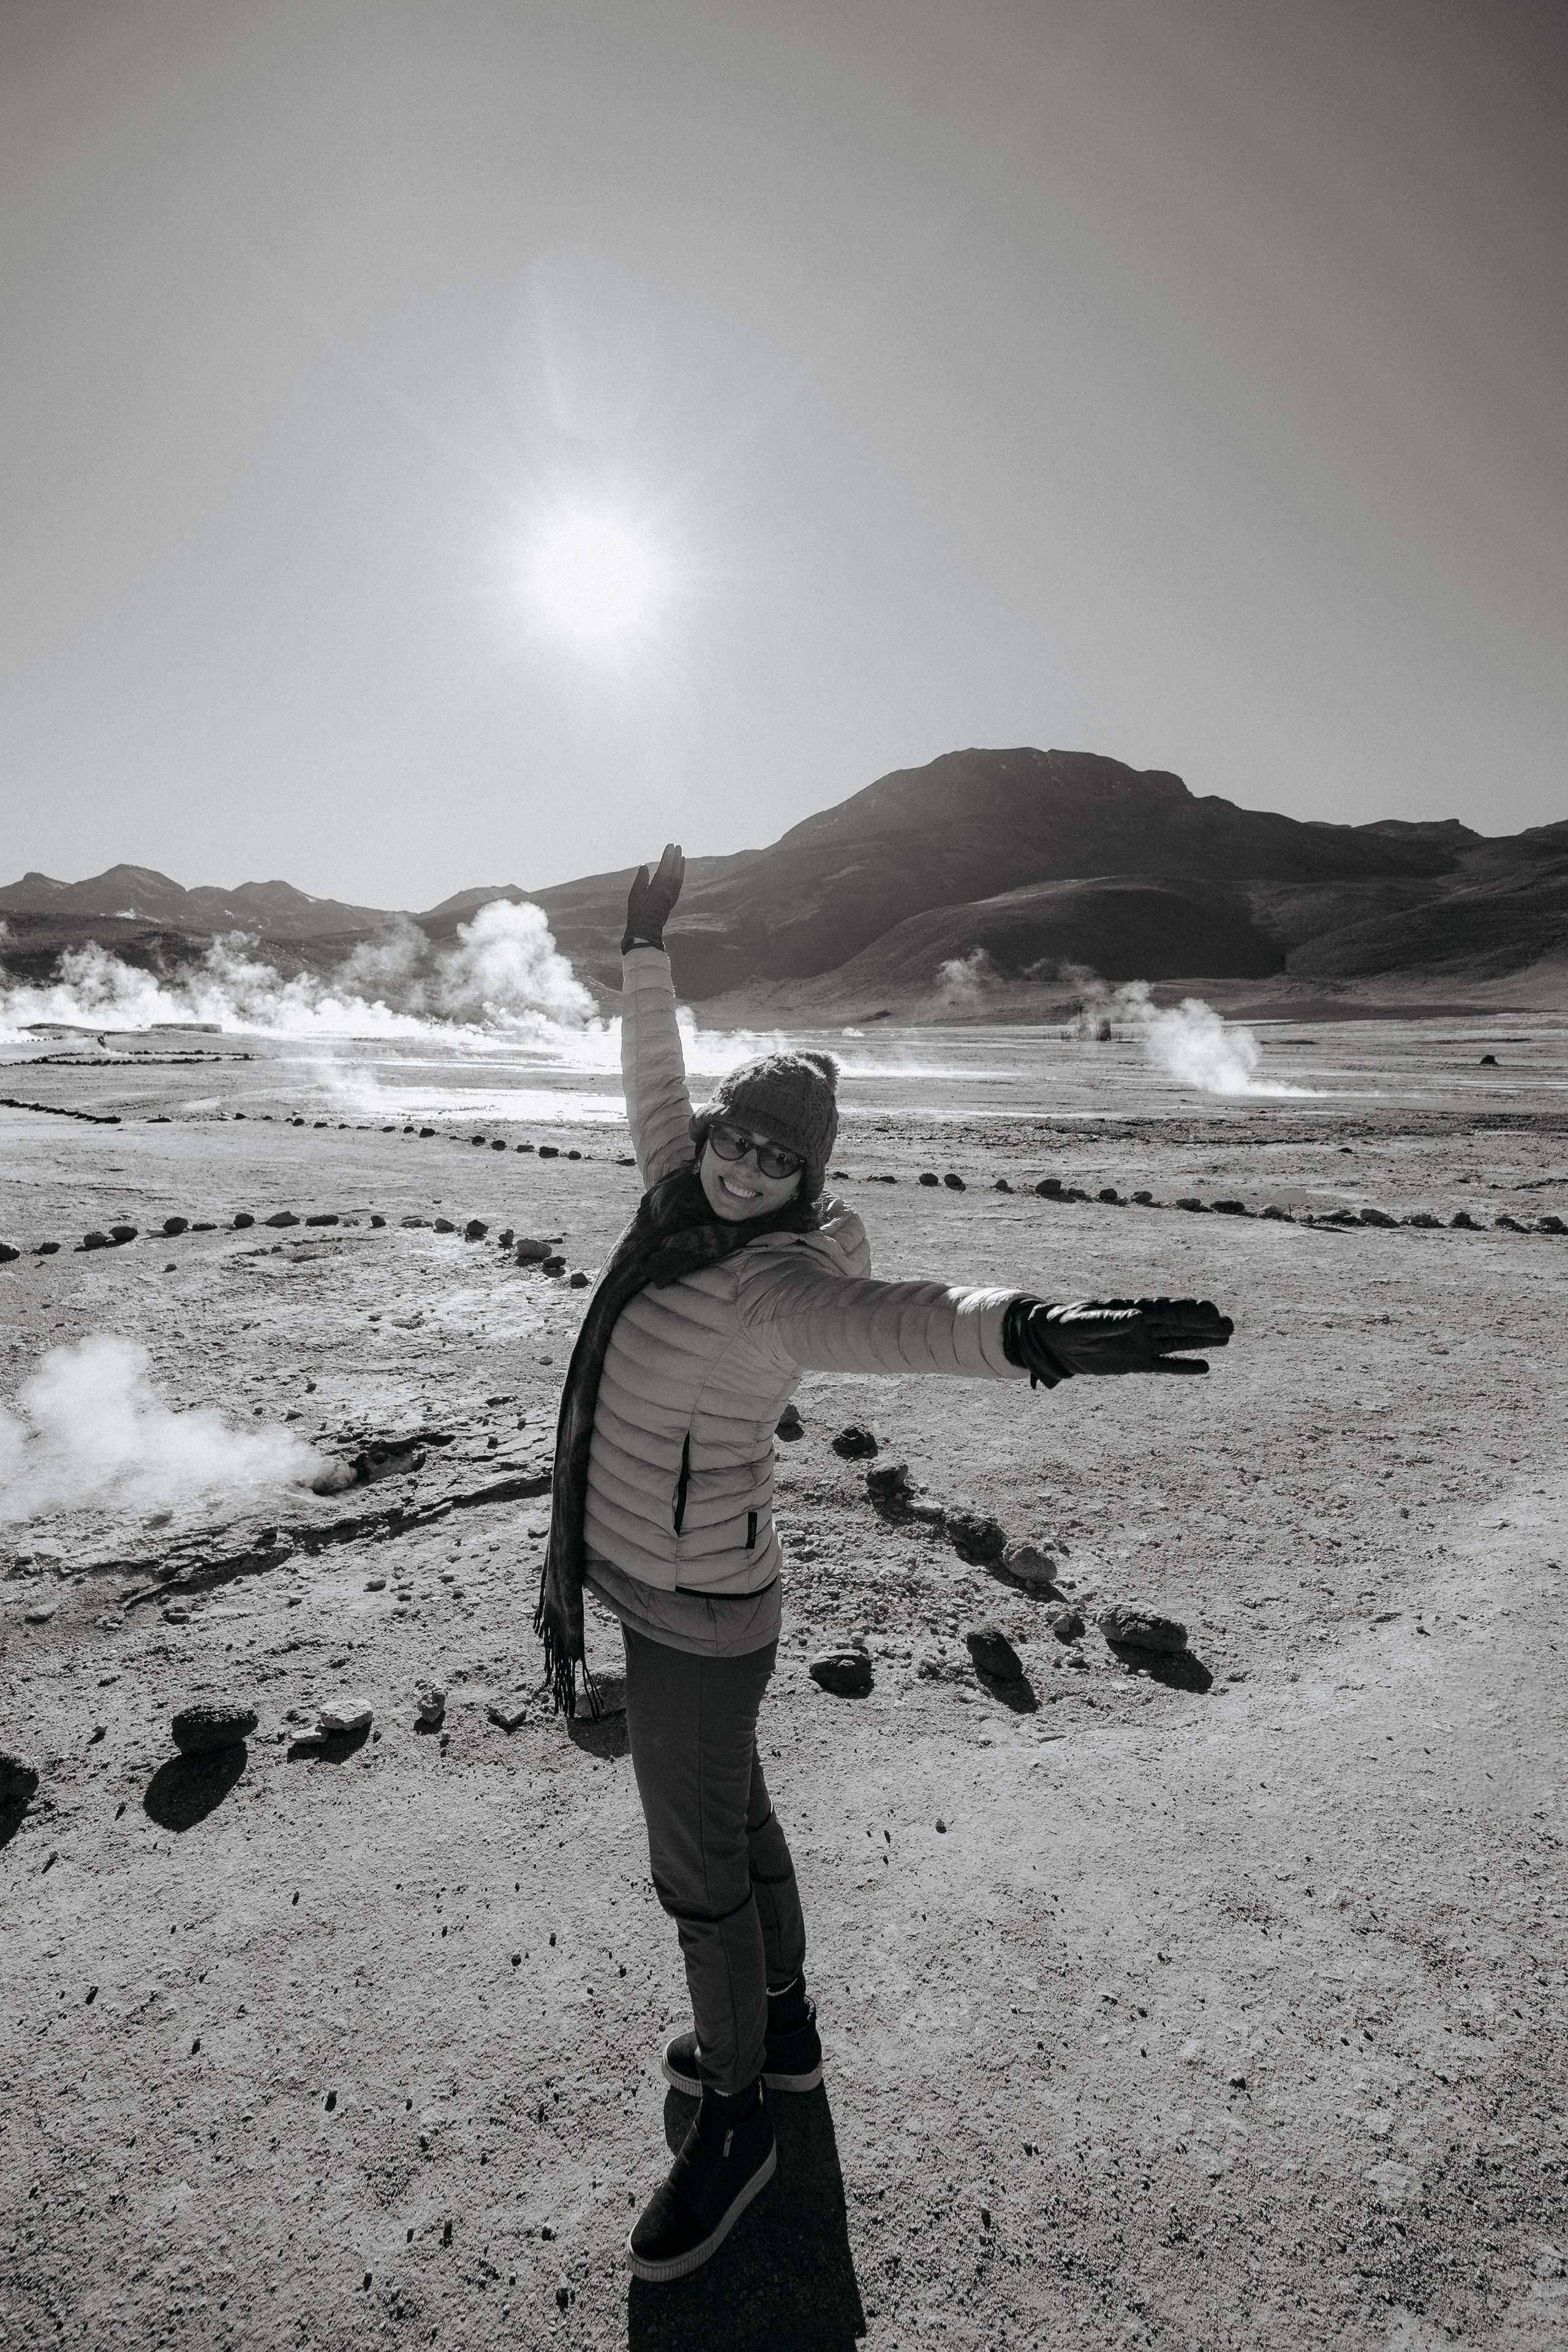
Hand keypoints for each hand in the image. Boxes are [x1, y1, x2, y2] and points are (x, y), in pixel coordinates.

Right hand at [622, 842, 684, 952]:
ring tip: (681, 856)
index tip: (670, 845)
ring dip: (680, 866)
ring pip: (679, 878)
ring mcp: (672, 897)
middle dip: (676, 858)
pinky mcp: (672, 901)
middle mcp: (669, 891)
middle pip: (675, 870)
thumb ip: (641, 879)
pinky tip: (679, 872)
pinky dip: (680, 875)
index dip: (668, 856)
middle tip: (677, 846)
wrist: (646, 931)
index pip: (666, 867)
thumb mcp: (635, 895)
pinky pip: (678, 885)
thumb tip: (645, 866)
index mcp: (659, 888)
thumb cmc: (637, 913)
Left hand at [1019, 1296, 1232, 1379]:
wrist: (1053, 1342)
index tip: (1211, 1311)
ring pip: (1177, 1342)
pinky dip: (1182, 1367)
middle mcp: (1142, 1326)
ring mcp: (1142, 1344)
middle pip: (1179, 1325)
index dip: (1187, 1311)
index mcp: (1132, 1310)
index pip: (1165, 1310)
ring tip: (1227, 1337)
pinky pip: (1163, 1366)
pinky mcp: (1136, 1363)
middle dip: (1203, 1324)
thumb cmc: (1067, 1324)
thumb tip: (1135, 1316)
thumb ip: (1109, 1319)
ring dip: (1201, 1341)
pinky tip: (1204, 1367)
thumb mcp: (1084, 1322)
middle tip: (1230, 1324)